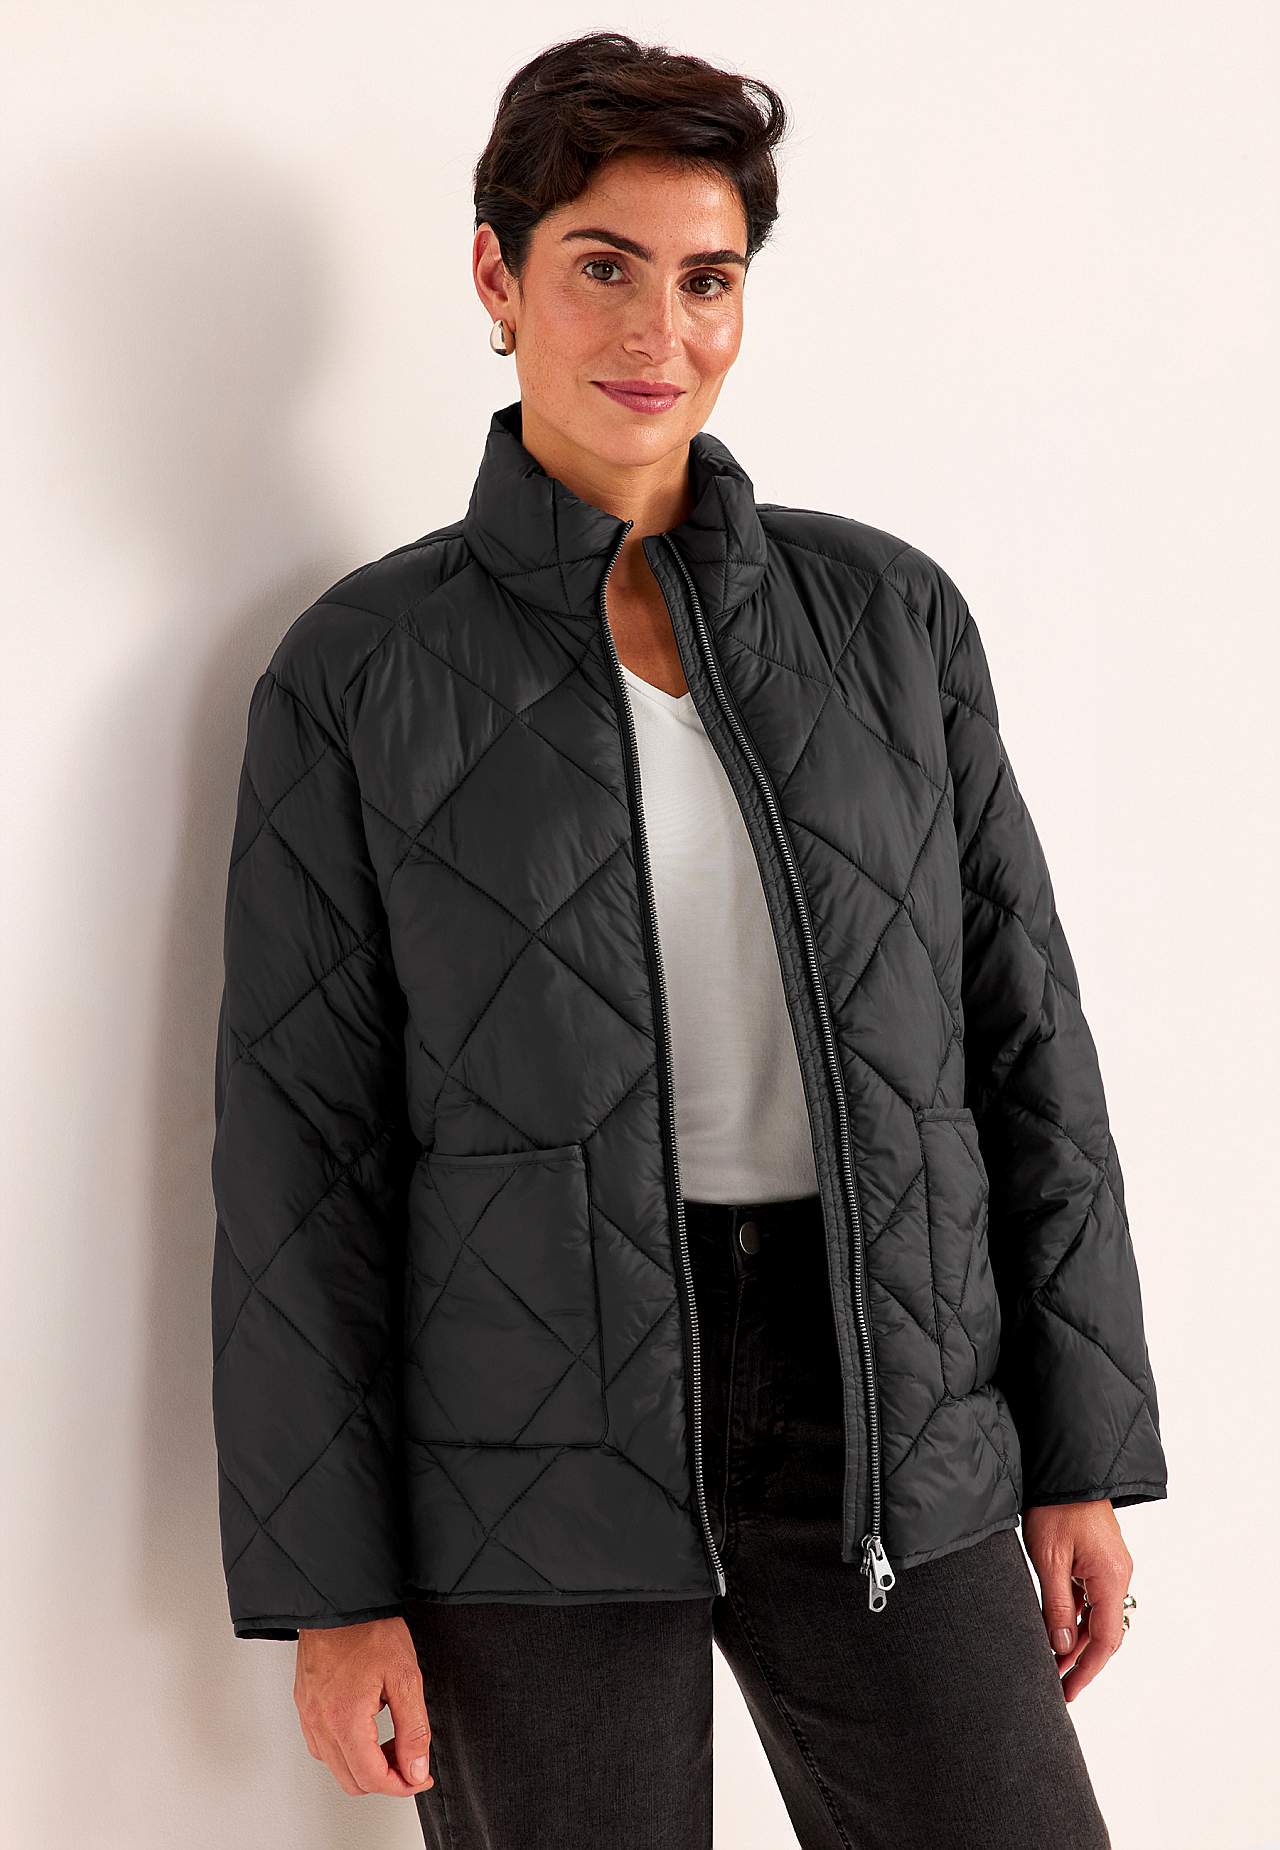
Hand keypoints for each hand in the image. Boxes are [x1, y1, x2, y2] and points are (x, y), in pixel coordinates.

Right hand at [293, 1616, 433, 1796]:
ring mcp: (308, 1715)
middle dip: (385, 1778)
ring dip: (365, 1766)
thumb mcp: (406, 1677)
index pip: (371, 1778)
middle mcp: (319, 1723)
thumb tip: (416, 1769)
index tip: (419, 1776)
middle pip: (352, 1781)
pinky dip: (346, 1749)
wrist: (340, 1599)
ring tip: (391, 1742)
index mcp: (344, 1719)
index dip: (401, 1785)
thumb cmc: (369, 1629)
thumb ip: (414, 1729)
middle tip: (409, 1759)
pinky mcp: (304, 1705)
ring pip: (335, 1767)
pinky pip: (322, 1746)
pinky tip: (367, 1729)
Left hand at [1022, 1500, 1133, 1702]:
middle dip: (1081, 1660)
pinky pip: (1090, 1597)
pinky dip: (1074, 1616)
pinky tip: (1055, 1630)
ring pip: (1096, 1616)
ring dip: (1076, 1639)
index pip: (1105, 1639)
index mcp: (1111, 1578)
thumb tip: (1060, 1646)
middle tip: (1058, 1685)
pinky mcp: (1098, 1559)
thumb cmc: (1056, 1508)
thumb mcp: (1049, 1558)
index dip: (1087, 1669)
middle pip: (1104, 1632)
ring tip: (1052, 1664)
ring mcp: (1110, 1567)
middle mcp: (1117, 1576)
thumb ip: (1056, 1604)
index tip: (1069, 1691)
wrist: (1067, 1469)